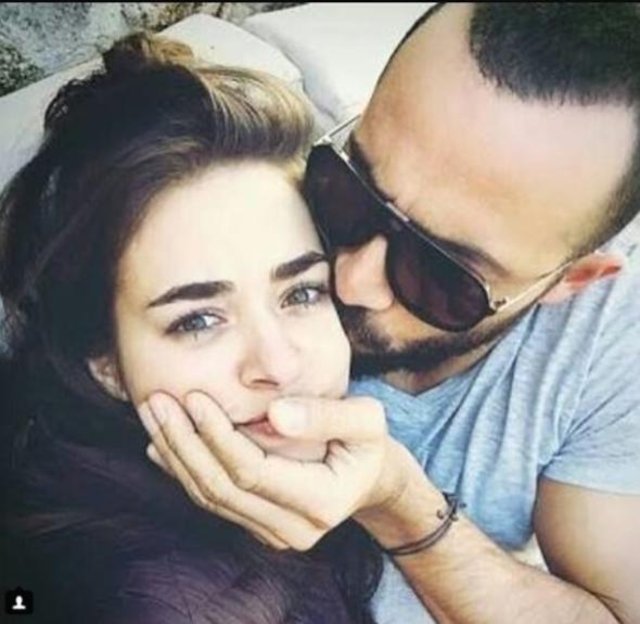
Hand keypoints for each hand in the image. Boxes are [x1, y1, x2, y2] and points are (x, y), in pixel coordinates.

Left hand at [137, 391, 411, 550]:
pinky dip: (183, 471)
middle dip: (184, 443)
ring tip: (153, 416)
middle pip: (221, 488)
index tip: (193, 397)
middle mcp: (293, 530)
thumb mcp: (365, 419)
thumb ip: (325, 416)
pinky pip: (212, 501)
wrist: (368, 478)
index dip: (217, 435)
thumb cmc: (366, 443)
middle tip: (157, 402)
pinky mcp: (257, 526)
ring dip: (176, 455)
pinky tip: (162, 445)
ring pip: (209, 497)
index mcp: (320, 502)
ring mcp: (273, 534)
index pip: (251, 471)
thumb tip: (275, 414)